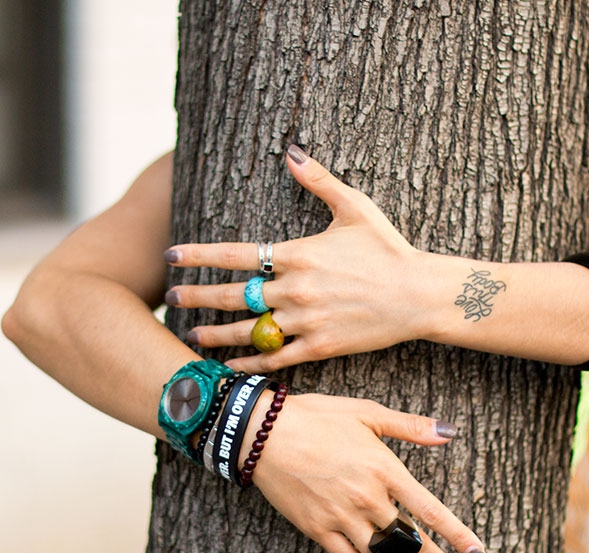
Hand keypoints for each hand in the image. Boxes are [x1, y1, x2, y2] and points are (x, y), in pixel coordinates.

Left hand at [164, 145, 429, 373]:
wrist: (419, 295)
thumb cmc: (387, 248)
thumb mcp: (355, 207)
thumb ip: (319, 180)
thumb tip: (291, 151)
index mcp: (298, 254)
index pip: (235, 255)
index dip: (199, 256)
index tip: (171, 255)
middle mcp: (295, 290)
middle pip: (233, 295)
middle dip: (196, 296)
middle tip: (169, 297)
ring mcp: (306, 322)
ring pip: (249, 331)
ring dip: (216, 333)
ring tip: (191, 332)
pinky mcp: (320, 347)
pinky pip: (275, 359)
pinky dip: (249, 363)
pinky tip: (228, 365)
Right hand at [248, 391, 486, 552]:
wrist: (261, 431)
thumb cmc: (316, 416)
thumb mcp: (366, 413)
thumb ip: (410, 427)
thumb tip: (448, 432)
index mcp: (384, 469)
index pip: (430, 510)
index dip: (457, 535)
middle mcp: (367, 498)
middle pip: (410, 541)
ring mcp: (341, 516)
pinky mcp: (317, 528)